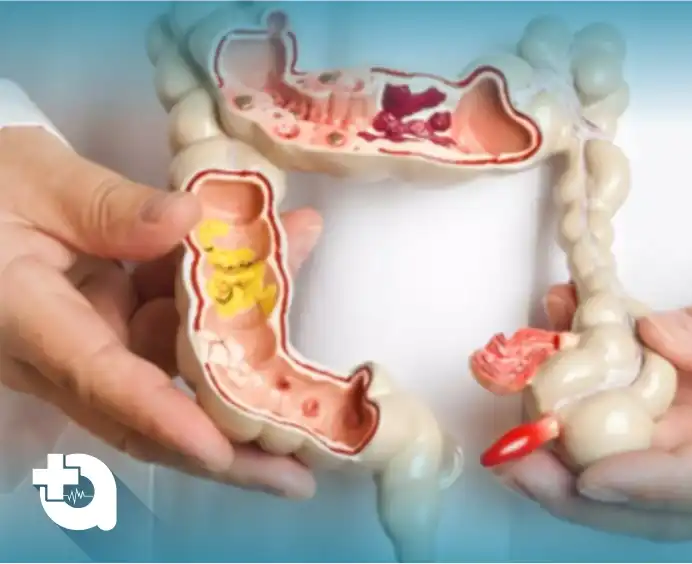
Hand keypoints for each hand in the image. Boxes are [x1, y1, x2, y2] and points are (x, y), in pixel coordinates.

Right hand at [0, 127, 318, 498]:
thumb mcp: (36, 181)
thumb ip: (107, 206)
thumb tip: (188, 219)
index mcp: (28, 321)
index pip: (101, 380)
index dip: (164, 418)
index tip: (220, 451)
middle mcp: (65, 351)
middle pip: (149, 413)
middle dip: (226, 446)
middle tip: (297, 475)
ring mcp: (95, 341)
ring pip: (176, 368)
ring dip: (245, 361)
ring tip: (311, 382)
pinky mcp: (117, 323)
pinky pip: (177, 329)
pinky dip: (225, 307)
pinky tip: (276, 269)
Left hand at [500, 267, 691, 539]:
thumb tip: (653, 336)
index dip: (648, 486)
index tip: (586, 478)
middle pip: (657, 492)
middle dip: (576, 481)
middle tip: (511, 456)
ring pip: (635, 449)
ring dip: (571, 419)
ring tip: (521, 384)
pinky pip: (641, 405)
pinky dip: (599, 376)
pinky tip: (565, 331)